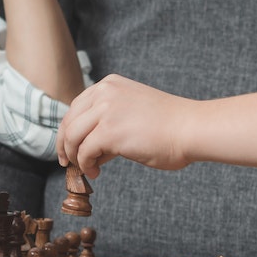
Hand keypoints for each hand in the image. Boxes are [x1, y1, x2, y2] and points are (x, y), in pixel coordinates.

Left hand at [57, 75, 197, 176]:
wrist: (191, 129)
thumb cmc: (170, 126)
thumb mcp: (133, 112)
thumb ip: (110, 123)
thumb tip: (89, 149)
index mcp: (110, 84)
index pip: (76, 107)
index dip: (68, 129)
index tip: (68, 146)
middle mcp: (104, 92)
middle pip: (69, 121)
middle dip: (65, 144)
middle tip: (67, 162)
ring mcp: (106, 111)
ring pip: (72, 137)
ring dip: (75, 157)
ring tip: (85, 169)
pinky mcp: (109, 132)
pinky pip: (84, 152)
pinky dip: (85, 165)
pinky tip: (95, 172)